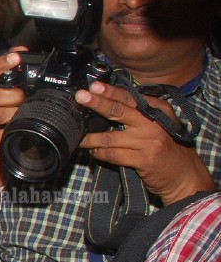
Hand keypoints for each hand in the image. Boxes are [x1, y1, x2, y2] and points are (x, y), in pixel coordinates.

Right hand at [0, 49, 27, 187]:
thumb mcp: (0, 90)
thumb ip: (9, 70)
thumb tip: (20, 50)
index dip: (0, 64)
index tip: (16, 57)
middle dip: (14, 95)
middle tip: (24, 97)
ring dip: (15, 112)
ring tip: (23, 112)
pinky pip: (1, 134)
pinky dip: (12, 129)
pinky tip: (17, 127)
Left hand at [77, 81, 215, 203]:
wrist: (184, 175)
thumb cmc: (166, 147)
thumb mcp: (159, 125)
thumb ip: (139, 114)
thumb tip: (107, 104)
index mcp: (158, 110)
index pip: (130, 97)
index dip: (110, 91)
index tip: (93, 86)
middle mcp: (153, 123)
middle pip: (118, 110)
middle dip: (97, 103)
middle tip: (80, 97)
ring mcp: (148, 141)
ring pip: (109, 137)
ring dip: (90, 138)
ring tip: (77, 137)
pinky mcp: (143, 159)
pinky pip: (112, 155)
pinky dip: (99, 154)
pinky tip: (93, 153)